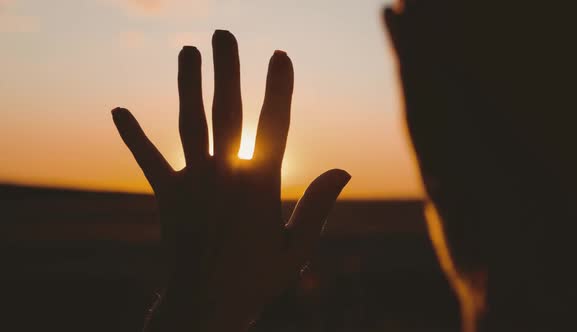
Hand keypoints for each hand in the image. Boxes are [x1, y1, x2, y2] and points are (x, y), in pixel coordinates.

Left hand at [112, 30, 349, 331]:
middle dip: (227, 69)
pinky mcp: (168, 196)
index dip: (278, 88)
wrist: (204, 307)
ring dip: (188, 85)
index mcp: (260, 185)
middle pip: (227, 111)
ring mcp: (193, 183)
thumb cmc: (256, 280)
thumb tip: (343, 169)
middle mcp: (225, 175)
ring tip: (188, 50)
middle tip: (225, 34)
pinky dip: (134, 136)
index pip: (274, 125)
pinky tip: (118, 110)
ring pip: (190, 123)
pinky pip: (149, 160)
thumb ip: (318, 205)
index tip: (279, 55)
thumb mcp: (298, 249)